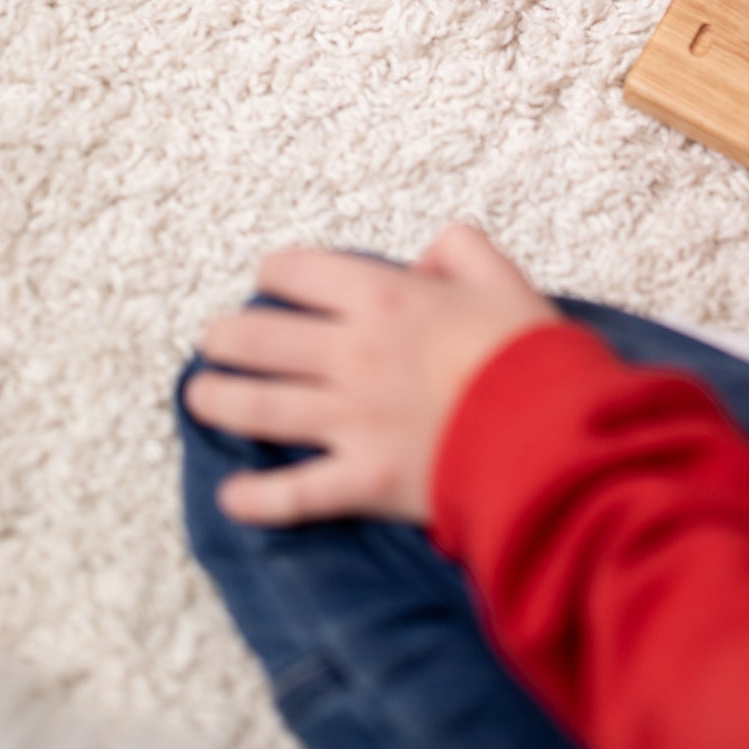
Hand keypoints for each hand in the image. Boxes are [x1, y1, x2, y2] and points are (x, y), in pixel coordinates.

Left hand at [184, 226, 558, 525]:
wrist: (550, 432)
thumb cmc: (530, 354)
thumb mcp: (502, 277)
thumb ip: (461, 250)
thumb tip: (426, 258)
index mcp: (386, 300)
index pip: (301, 274)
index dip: (278, 273)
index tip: (270, 280)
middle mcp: (354, 356)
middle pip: (262, 340)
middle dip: (228, 337)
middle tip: (214, 339)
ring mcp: (352, 421)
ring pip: (260, 408)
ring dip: (219, 401)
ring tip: (198, 396)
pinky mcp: (364, 479)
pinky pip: (296, 493)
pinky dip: (258, 499)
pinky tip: (230, 499)